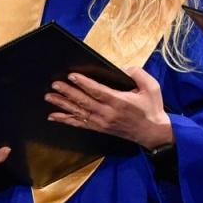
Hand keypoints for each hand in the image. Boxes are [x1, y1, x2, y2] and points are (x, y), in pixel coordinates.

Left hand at [46, 64, 173, 149]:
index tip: (71, 75)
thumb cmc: (152, 108)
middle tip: (55, 84)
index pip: (97, 91)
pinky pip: (80, 124)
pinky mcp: (100, 128)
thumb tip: (123, 68)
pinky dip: (66, 120)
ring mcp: (103, 122)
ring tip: (50, 97)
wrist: (153, 133)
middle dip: (68, 92)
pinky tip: (54, 116)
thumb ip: (137, 74)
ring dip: (63, 105)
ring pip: (79, 113)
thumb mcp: (151, 87)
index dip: (83, 83)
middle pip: (84, 102)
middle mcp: (108, 113)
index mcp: (119, 102)